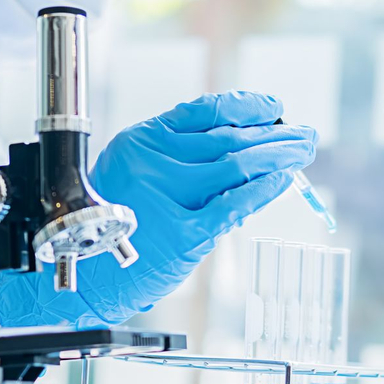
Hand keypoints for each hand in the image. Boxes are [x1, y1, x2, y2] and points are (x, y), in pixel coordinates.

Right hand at [0, 90, 316, 327]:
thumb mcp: (130, 180)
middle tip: (302, 134)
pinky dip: (262, 190)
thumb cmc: (107, 231)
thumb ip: (173, 164)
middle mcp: (154, 162)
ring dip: (277, 156)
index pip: (203, 112)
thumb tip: (232, 154)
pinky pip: (234, 204)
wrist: (81, 277)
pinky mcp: (184, 234)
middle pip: (228, 138)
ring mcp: (168, 196)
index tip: (272, 107)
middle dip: (273, 134)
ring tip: (302, 151)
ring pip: (236, 165)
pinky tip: (282, 180)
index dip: (244, 106)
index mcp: (140, 141)